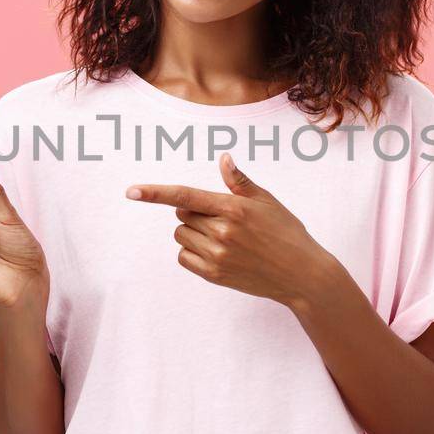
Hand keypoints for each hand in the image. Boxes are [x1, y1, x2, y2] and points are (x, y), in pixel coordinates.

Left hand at [125, 153, 332, 306]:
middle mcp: (222, 232)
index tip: (131, 191)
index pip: (185, 196)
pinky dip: (193, 252)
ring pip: (182, 235)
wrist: (301, 274)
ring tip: (223, 236)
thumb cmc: (286, 232)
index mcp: (233, 208)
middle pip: (182, 214)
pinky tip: (217, 252)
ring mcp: (217, 256)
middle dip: (195, 211)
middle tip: (222, 218)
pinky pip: (184, 257)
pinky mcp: (214, 275)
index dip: (155, 193)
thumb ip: (239, 182)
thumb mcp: (267, 201)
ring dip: (193, 231)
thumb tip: (223, 158)